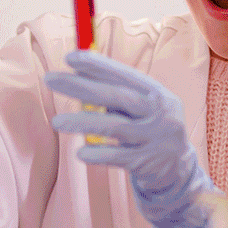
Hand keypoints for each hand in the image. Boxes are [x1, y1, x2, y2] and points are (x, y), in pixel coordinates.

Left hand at [44, 51, 214, 227]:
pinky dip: (99, 154)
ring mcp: (154, 139)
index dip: (97, 65)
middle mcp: (159, 113)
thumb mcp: (142, 107)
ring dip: (83, 122)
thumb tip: (76, 72)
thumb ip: (115, 93)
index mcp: (156, 93)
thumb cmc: (148, 129)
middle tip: (50, 78)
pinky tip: (80, 153)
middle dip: (82, 86)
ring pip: (115, 127)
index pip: (124, 75)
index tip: (70, 56)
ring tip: (56, 122)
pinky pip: (118, 157)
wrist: (177, 170)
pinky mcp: (147, 163)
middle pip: (117, 96)